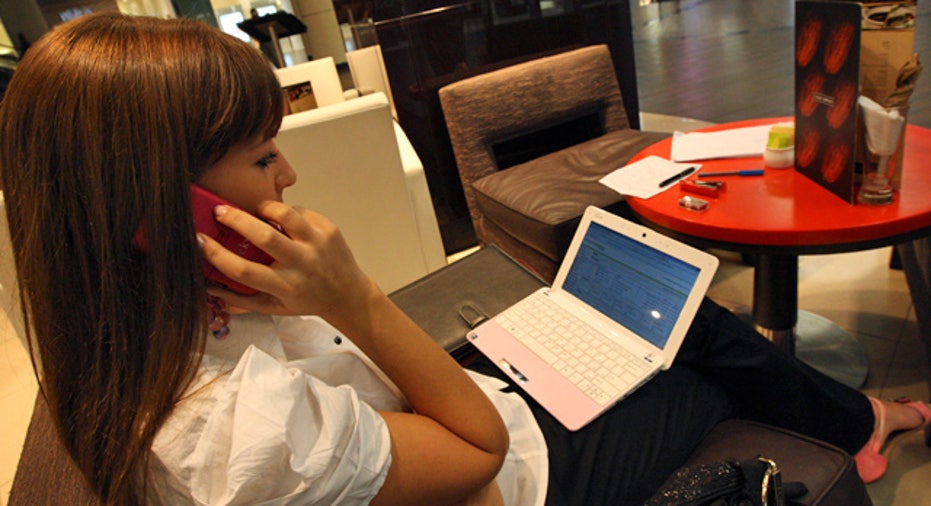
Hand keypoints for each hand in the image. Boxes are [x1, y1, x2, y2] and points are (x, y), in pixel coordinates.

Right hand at [198, 201, 379, 323]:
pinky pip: (300, 212)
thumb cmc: (305, 300)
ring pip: (285, 215)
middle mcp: (302, 265)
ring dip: (264, 209)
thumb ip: (240, 299)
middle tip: (219, 211)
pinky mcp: (329, 229)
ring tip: (255, 212)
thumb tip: (206, 285)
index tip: (199, 240)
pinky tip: (282, 221)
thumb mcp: (273, 308)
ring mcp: (317, 244)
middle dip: (235, 219)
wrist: (348, 294)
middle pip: (263, 236)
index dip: (216, 255)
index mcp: (285, 287)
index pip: (244, 271)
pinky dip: (286, 213)